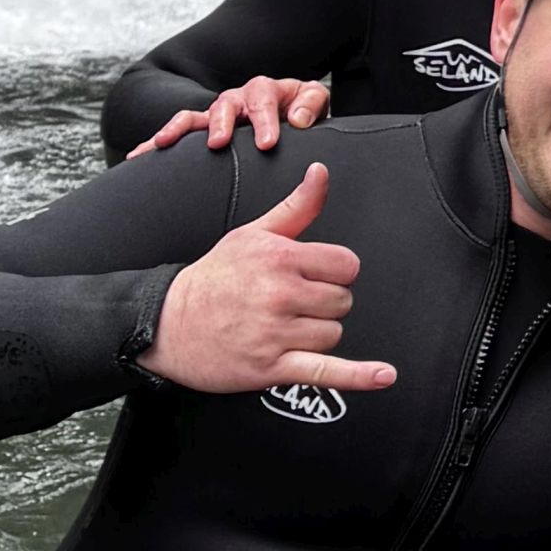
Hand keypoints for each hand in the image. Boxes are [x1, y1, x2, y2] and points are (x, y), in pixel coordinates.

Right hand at [141, 163, 396, 397]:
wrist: (166, 323)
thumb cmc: (213, 278)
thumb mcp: (253, 234)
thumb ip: (297, 207)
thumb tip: (321, 174)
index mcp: (281, 259)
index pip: (346, 265)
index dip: (334, 272)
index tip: (315, 276)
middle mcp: (280, 294)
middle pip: (342, 301)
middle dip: (323, 302)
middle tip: (289, 302)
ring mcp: (275, 333)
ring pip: (333, 333)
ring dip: (316, 333)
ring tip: (282, 326)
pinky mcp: (271, 368)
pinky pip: (326, 371)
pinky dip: (358, 376)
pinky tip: (383, 376)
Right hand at [142, 76, 328, 154]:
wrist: (289, 114)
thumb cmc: (300, 109)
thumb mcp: (312, 101)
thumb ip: (310, 105)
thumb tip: (297, 119)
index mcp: (265, 91)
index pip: (264, 100)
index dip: (265, 121)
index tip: (266, 143)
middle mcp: (236, 99)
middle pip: (225, 105)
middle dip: (221, 123)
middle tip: (218, 143)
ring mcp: (216, 114)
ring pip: (193, 117)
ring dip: (178, 129)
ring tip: (163, 144)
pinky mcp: (203, 128)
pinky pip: (178, 132)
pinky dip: (157, 142)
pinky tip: (138, 156)